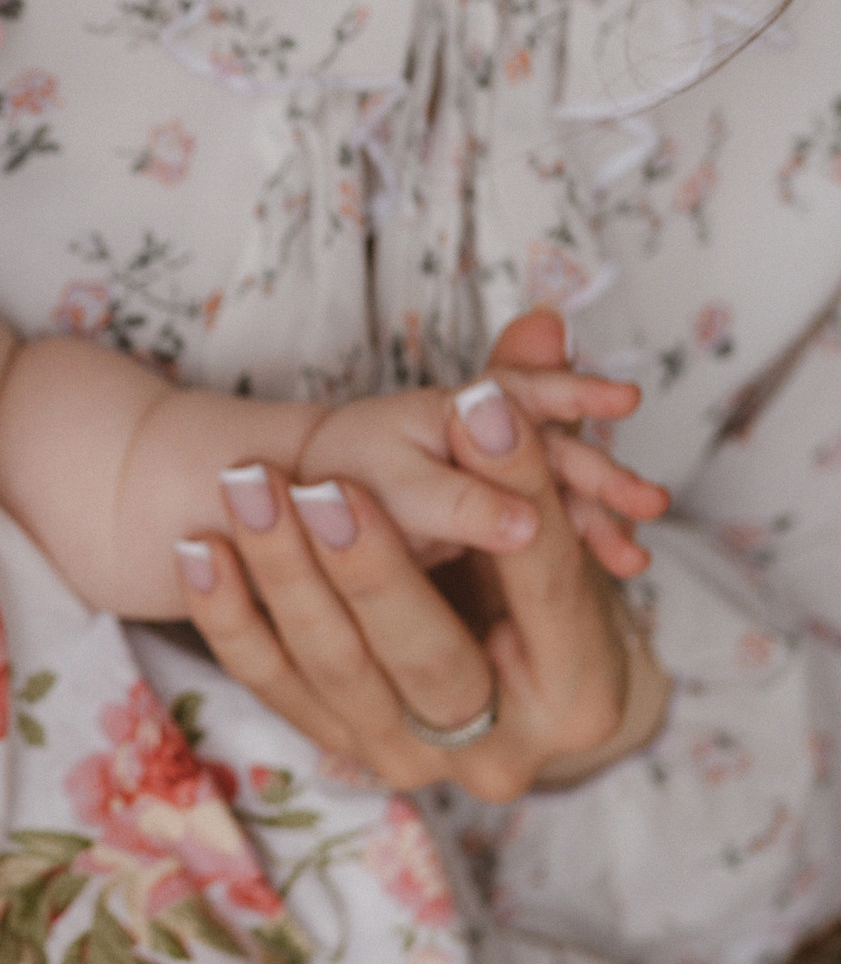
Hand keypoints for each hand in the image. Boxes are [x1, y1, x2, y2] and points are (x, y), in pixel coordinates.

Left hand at [172, 313, 669, 803]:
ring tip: (246, 490)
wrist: (496, 687)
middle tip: (323, 484)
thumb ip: (539, 422)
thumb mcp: (554, 517)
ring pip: (339, 672)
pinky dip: (230, 616)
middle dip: (374, 569)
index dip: (499, 502)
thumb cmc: (536, 592)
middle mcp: (500, 751)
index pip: (542, 591)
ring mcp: (414, 757)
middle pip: (433, 660)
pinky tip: (199, 550)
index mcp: (580, 693)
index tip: (460, 417)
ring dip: (284, 579)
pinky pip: (271, 684)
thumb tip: (538, 324)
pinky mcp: (340, 747)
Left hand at [293, 351, 668, 581]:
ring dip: (596, 520)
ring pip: (555, 495)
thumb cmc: (342, 486)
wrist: (311, 517)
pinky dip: (574, 546)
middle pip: (553, 451)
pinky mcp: (492, 523)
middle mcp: (482, 439)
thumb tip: (529, 520)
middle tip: (652, 506)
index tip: (625, 401)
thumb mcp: (395, 489)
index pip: (521, 395)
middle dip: (604, 476)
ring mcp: (491, 480)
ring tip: (634, 560)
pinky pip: (544, 528)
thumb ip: (457, 498)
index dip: (574, 396)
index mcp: (454, 413)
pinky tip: (610, 568)